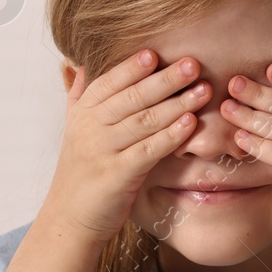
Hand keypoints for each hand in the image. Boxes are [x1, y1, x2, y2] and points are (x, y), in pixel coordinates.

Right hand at [43, 49, 209, 242]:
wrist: (69, 218)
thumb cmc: (80, 173)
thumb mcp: (73, 130)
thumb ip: (77, 96)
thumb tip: (76, 63)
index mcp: (82, 113)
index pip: (109, 82)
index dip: (132, 67)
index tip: (156, 53)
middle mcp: (90, 128)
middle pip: (131, 97)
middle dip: (164, 80)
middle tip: (192, 64)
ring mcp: (102, 151)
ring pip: (143, 121)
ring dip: (176, 104)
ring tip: (203, 90)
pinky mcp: (117, 175)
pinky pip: (149, 150)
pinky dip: (170, 135)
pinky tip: (190, 124)